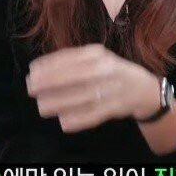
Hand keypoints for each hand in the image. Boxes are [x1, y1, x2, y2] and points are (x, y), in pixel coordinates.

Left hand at [26, 43, 158, 132]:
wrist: (145, 89)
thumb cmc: (112, 71)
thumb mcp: (96, 57)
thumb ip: (71, 60)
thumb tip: (39, 67)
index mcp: (98, 54)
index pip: (69, 58)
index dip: (48, 65)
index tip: (32, 71)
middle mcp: (105, 70)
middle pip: (73, 77)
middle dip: (49, 83)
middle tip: (31, 89)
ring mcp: (110, 90)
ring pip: (80, 98)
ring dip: (58, 103)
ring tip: (42, 106)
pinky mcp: (114, 109)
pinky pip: (93, 116)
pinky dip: (77, 120)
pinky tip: (63, 122)